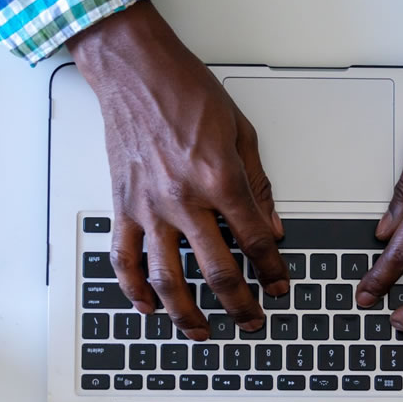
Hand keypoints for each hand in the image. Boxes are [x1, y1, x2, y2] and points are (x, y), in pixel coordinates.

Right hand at [67, 1, 288, 340]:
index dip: (272, 271)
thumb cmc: (186, 91)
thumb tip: (273, 225)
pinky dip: (134, 289)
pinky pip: (124, 258)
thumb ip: (259, 185)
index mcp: (220, 179)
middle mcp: (184, 199)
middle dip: (239, 304)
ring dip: (186, 313)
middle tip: (250, 319)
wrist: (135, 70)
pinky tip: (147, 305)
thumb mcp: (242, 132)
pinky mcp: (122, 205)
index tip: (279, 286)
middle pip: (217, 271)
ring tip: (201, 331)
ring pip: (167, 278)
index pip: (256, 241)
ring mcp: (149, 207)